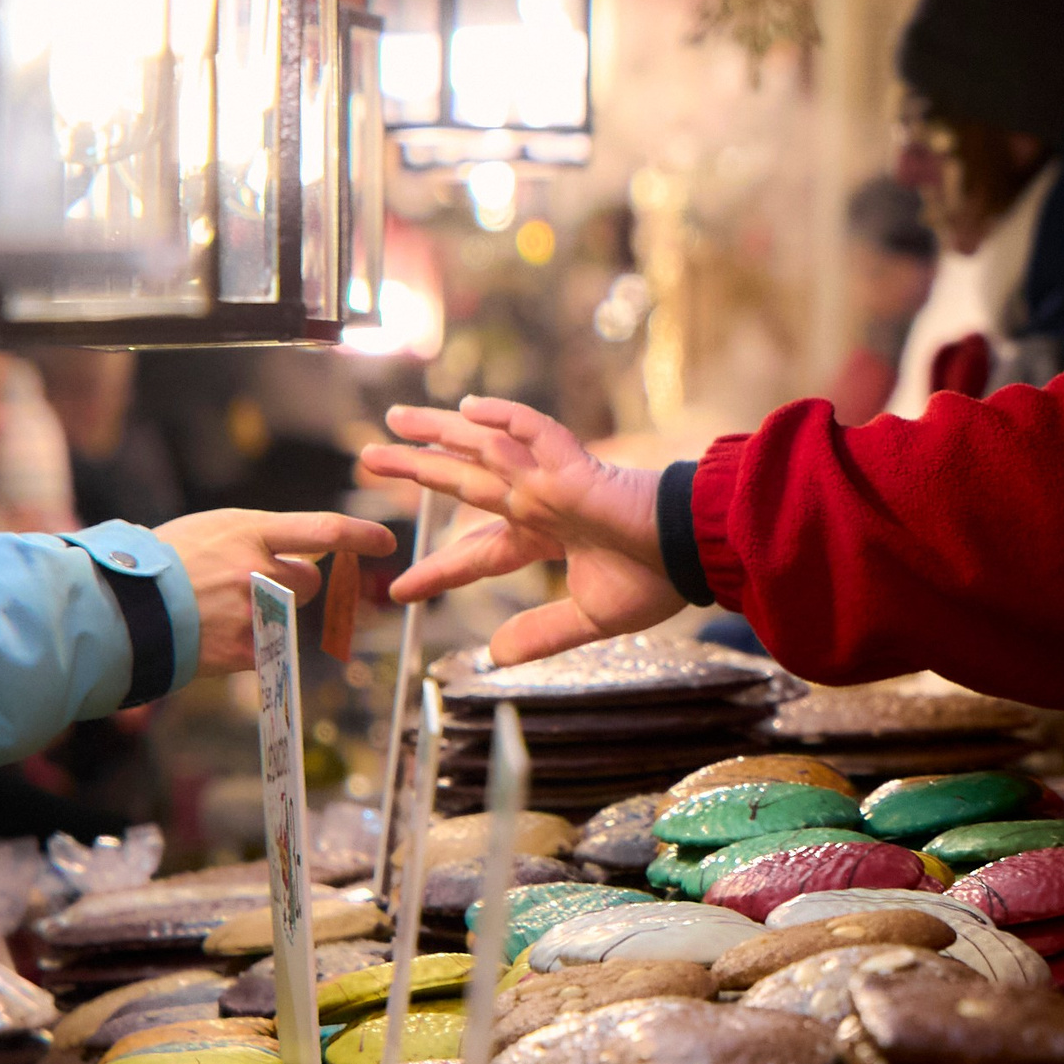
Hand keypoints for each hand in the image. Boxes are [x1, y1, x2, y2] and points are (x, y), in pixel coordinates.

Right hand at [153, 509, 398, 675]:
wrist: (117, 608)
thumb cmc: (156, 563)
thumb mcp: (208, 531)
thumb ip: (252, 539)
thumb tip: (286, 550)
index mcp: (249, 531)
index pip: (324, 530)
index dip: (361, 535)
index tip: (386, 542)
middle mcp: (259, 569)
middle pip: (311, 579)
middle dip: (295, 583)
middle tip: (253, 584)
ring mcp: (254, 611)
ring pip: (293, 611)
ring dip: (276, 610)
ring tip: (227, 608)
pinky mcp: (244, 648)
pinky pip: (270, 645)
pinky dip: (254, 643)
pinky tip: (218, 636)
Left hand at [359, 400, 685, 665]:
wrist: (695, 554)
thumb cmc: (656, 579)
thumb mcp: (589, 617)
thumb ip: (542, 632)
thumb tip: (493, 655)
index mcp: (543, 535)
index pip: (477, 553)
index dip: (438, 570)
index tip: (399, 591)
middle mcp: (539, 502)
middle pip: (464, 481)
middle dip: (417, 470)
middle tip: (368, 457)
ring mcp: (553, 481)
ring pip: (484, 449)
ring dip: (438, 434)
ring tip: (393, 420)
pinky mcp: (575, 467)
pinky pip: (536, 432)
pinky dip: (505, 417)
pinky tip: (468, 408)